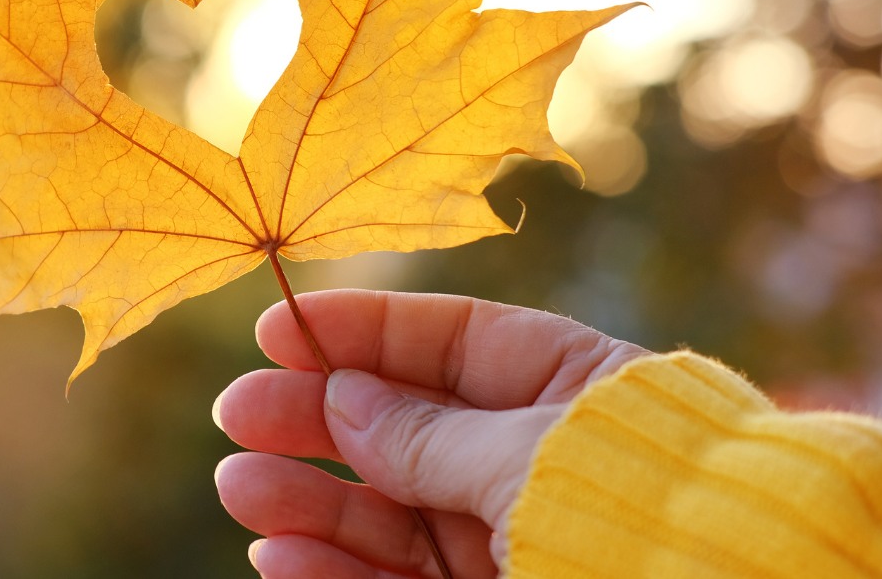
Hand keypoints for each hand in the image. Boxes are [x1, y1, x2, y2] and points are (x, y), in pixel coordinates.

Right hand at [211, 289, 647, 577]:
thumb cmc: (644, 520)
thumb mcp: (529, 459)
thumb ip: (429, 435)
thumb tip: (341, 394)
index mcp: (572, 390)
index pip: (453, 342)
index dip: (363, 332)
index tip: (276, 328)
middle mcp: (538, 461)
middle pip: (407, 430)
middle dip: (319, 421)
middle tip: (238, 414)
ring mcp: (514, 539)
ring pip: (392, 514)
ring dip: (312, 502)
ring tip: (241, 488)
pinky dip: (335, 573)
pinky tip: (279, 559)